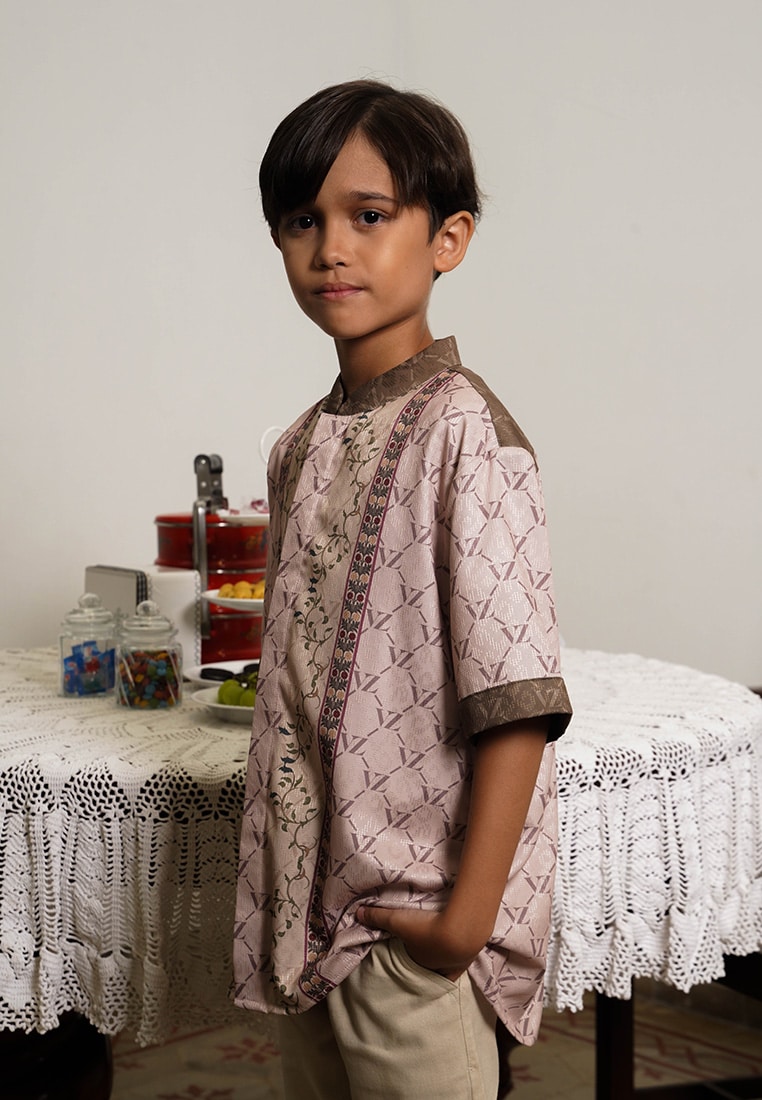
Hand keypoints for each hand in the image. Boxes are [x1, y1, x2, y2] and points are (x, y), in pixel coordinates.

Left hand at [357, 905, 481, 981]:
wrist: (461, 931)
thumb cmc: (426, 929)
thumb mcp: (398, 920)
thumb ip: (378, 916)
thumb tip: (356, 914)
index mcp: (416, 961)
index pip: (408, 962)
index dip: (406, 955)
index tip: (405, 948)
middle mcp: (433, 968)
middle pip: (426, 966)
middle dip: (423, 960)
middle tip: (422, 949)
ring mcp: (452, 966)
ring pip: (444, 968)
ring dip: (441, 962)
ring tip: (440, 953)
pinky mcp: (468, 960)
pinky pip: (460, 968)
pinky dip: (458, 965)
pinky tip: (460, 961)